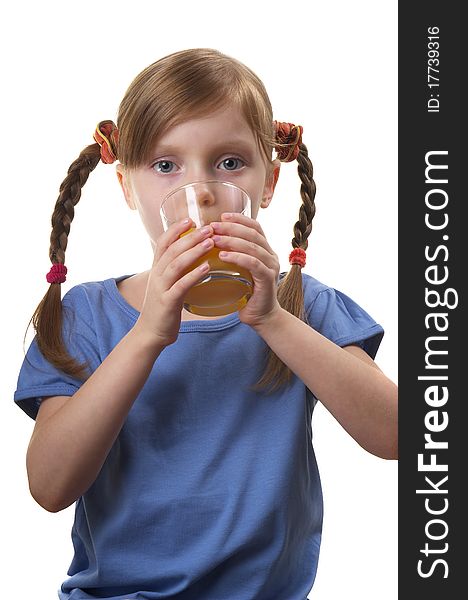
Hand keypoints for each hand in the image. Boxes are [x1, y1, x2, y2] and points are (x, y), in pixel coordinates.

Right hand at [134, 219, 214, 346]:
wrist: (150, 333)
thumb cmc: (164, 308)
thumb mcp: (167, 284)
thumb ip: (176, 270)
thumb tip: (193, 256)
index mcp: (157, 269)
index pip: (163, 242)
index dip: (176, 229)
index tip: (191, 219)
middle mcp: (157, 275)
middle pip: (172, 249)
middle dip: (190, 236)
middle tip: (208, 227)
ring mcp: (161, 288)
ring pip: (176, 264)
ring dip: (193, 251)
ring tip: (210, 242)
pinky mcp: (167, 302)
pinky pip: (181, 286)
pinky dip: (194, 275)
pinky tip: (207, 268)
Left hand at [210, 213, 281, 327]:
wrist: (261, 317)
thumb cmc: (246, 294)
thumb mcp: (239, 271)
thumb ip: (232, 256)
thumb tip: (209, 242)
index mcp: (265, 250)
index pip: (255, 227)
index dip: (239, 219)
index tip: (221, 216)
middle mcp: (271, 255)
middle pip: (253, 233)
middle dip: (231, 227)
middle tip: (212, 226)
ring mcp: (271, 266)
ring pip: (252, 246)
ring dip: (231, 240)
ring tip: (213, 239)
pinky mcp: (268, 279)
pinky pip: (253, 263)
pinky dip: (238, 257)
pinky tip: (223, 255)